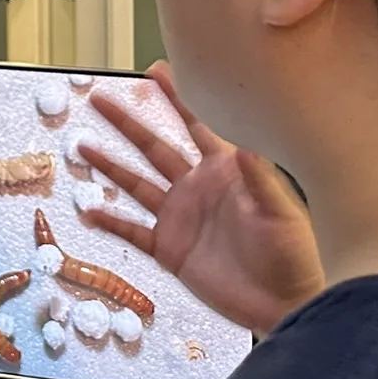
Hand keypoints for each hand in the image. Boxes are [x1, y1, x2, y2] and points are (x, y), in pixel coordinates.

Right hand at [81, 61, 324, 335]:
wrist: (285, 306)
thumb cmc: (294, 257)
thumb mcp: (279, 213)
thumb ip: (258, 178)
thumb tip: (243, 142)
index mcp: (224, 173)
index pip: (196, 126)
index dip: (177, 99)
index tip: (156, 71)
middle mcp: (197, 189)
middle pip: (154, 148)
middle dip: (127, 123)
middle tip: (100, 100)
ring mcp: (181, 218)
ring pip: (136, 184)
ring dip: (110, 166)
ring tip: (83, 147)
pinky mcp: (170, 249)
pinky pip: (133, 231)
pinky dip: (111, 221)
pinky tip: (90, 210)